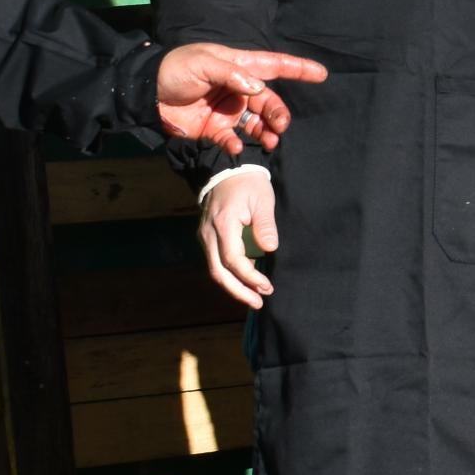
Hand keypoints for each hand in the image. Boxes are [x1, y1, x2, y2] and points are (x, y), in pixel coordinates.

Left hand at [156, 45, 329, 152]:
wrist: (145, 93)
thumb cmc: (175, 69)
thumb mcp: (203, 64)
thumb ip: (232, 74)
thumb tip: (259, 88)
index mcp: (238, 67)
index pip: (274, 66)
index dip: (298, 69)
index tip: (321, 74)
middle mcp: (238, 89)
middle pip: (268, 102)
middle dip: (279, 113)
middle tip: (281, 125)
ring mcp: (227, 111)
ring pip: (256, 123)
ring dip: (266, 132)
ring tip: (271, 141)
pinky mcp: (214, 130)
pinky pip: (233, 139)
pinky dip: (237, 145)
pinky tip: (236, 148)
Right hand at [199, 169, 281, 308]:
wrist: (227, 170)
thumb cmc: (249, 184)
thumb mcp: (263, 199)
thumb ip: (265, 225)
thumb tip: (269, 249)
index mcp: (223, 224)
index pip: (233, 259)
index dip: (250, 277)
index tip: (267, 286)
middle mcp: (208, 234)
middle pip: (218, 271)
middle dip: (238, 291)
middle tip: (258, 303)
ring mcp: (205, 236)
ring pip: (215, 269)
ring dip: (233, 286)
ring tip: (253, 298)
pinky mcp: (207, 237)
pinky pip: (216, 261)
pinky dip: (229, 275)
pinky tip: (244, 282)